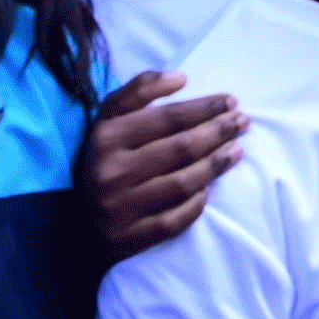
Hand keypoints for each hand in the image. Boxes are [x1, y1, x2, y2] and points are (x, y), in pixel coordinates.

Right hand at [83, 69, 248, 254]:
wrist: (76, 226)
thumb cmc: (102, 162)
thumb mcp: (108, 120)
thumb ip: (139, 92)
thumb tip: (181, 78)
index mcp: (106, 138)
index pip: (167, 118)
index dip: (203, 108)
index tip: (231, 101)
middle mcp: (110, 172)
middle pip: (179, 148)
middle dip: (218, 132)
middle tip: (243, 122)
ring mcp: (119, 208)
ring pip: (182, 183)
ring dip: (216, 165)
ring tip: (237, 150)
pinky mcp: (128, 239)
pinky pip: (174, 220)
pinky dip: (196, 203)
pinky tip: (211, 188)